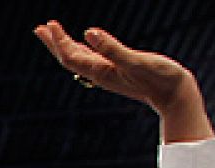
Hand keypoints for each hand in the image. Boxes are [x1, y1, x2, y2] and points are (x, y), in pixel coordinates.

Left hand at [33, 21, 211, 142]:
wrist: (174, 95)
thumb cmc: (159, 78)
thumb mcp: (135, 61)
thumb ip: (111, 48)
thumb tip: (88, 32)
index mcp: (100, 71)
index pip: (70, 56)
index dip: (58, 41)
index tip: (49, 24)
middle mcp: (99, 74)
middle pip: (69, 58)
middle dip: (54, 43)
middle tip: (40, 28)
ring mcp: (107, 73)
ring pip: (79, 57)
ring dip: (64, 45)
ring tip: (53, 32)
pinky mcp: (116, 70)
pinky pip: (93, 58)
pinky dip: (82, 48)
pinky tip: (82, 43)